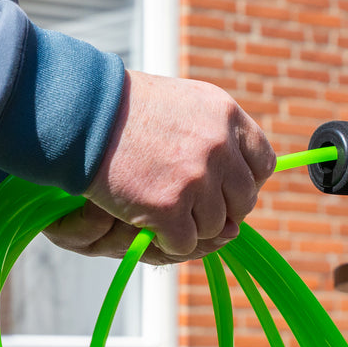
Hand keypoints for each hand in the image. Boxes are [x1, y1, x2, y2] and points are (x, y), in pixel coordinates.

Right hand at [44, 71, 275, 262]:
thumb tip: (237, 174)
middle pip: (242, 202)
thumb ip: (216, 133)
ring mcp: (195, 179)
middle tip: (191, 209)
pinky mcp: (168, 208)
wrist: (84, 115)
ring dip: (190, 227)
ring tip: (160, 209)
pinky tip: (147, 222)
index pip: (263, 163)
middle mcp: (219, 147)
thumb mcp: (185, 103)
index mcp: (227, 116)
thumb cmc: (127, 108)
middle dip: (221, 211)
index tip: (226, 190)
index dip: (246, 182)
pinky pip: (184, 243)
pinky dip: (166, 241)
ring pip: (214, 228)